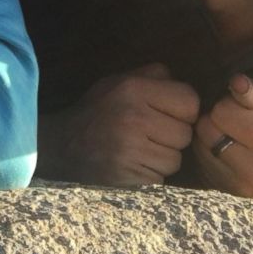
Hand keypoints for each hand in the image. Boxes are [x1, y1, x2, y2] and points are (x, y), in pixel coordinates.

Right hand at [37, 63, 199, 185]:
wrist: (63, 145)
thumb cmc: (98, 109)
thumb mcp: (119, 81)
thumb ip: (152, 75)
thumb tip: (182, 82)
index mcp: (134, 89)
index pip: (189, 102)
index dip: (183, 109)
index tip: (168, 113)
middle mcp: (134, 118)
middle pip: (185, 134)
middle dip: (172, 135)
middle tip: (151, 132)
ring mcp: (131, 150)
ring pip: (175, 160)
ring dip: (163, 157)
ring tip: (142, 148)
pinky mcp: (128, 176)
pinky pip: (160, 177)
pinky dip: (151, 173)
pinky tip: (134, 162)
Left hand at [192, 74, 252, 204]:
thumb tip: (236, 82)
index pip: (224, 112)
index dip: (231, 101)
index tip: (245, 106)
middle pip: (207, 128)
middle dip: (218, 116)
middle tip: (238, 118)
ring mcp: (237, 184)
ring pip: (199, 142)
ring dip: (211, 131)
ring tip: (233, 131)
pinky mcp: (224, 189)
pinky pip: (199, 157)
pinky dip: (208, 147)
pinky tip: (227, 144)